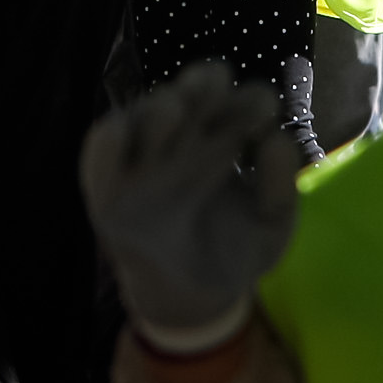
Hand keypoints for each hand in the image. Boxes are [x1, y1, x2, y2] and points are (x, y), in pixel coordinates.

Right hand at [79, 64, 304, 351]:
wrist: (193, 298)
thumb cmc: (233, 250)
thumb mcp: (270, 225)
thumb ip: (280, 187)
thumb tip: (276, 136)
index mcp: (229, 139)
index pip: (243, 100)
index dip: (253, 103)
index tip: (263, 119)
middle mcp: (188, 137)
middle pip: (194, 90)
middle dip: (204, 83)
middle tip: (215, 90)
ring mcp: (147, 157)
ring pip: (147, 112)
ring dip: (159, 107)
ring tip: (174, 111)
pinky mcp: (110, 184)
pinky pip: (102, 149)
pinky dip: (111, 138)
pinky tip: (123, 134)